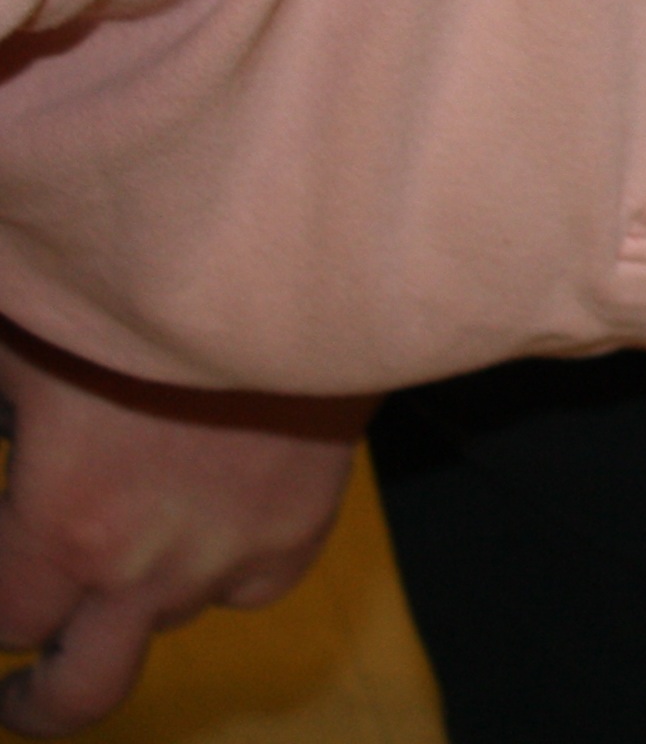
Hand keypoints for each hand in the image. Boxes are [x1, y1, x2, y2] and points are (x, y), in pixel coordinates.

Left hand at [0, 321, 370, 735]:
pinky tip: (210, 519)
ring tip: (132, 532)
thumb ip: (5, 415)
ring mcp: (229, 554)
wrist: (280, 263)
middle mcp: (144, 565)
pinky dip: (223, 571)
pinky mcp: (298, 527)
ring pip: (164, 621)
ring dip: (135, 596)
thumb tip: (11, 436)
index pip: (7, 623)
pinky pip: (247, 588)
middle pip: (82, 692)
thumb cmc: (133, 291)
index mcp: (61, 526)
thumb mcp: (22, 348)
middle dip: (38, 703)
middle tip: (22, 696)